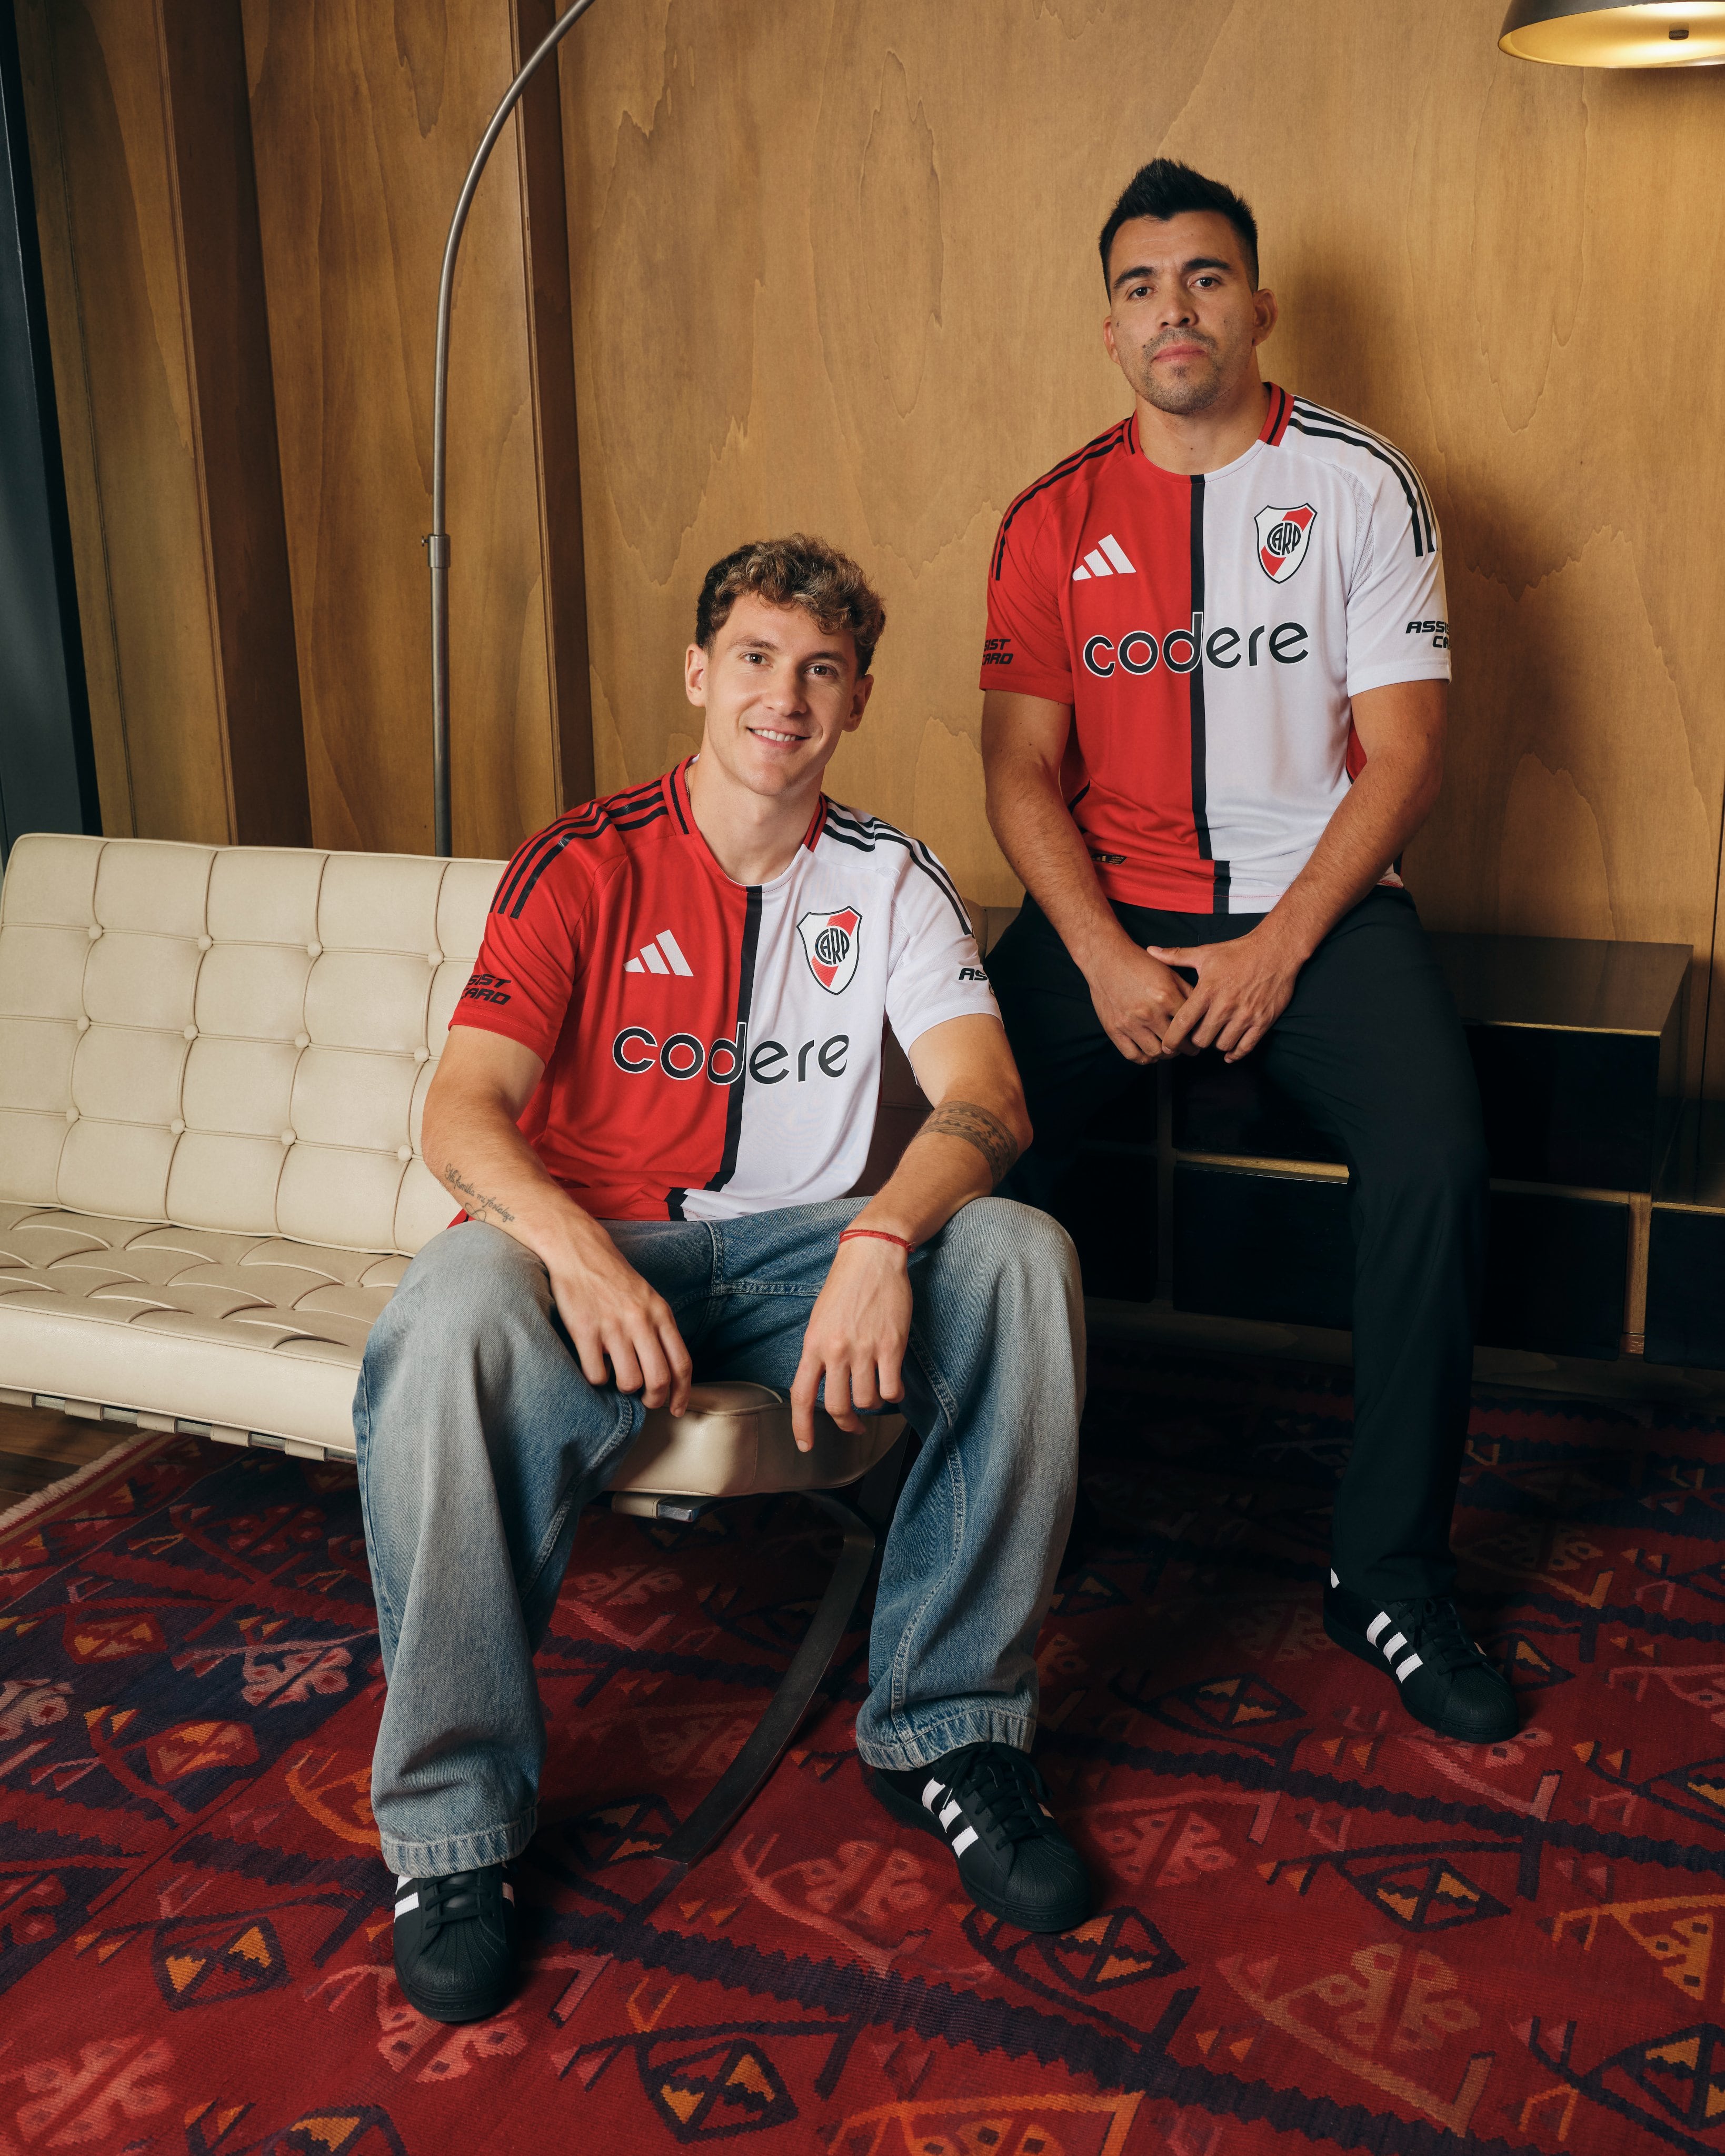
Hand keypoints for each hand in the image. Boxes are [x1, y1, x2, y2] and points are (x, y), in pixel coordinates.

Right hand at [547, 1225, 691, 1413]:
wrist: (580, 1251)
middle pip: (659, 1379)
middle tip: (646, 1401)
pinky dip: (597, 1379)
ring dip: (623, 1389)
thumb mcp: (649, 1299)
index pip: (682, 1363)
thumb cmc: (615, 1279)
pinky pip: (597, 1374)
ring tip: (617, 1377)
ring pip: (628, 1381)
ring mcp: (612, 1326)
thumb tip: (668, 1372)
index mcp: (660, 1313)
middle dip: (654, 1399)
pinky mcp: (584, 1330)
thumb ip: (660, 1330)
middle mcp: (640, 1321)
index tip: (678, 1409)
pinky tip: (595, 1365)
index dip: (683, 1393)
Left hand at [790, 1237, 911, 1450]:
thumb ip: (819, 1352)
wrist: (872, 1257)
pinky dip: (895, 1395)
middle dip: (847, 1424)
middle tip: (854, 1426)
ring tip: (877, 1394)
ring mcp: (865, 1349)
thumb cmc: (846, 1285)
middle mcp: (836, 1350)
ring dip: (873, 1405)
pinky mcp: (892, 1345)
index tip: (806, 1444)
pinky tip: (894, 1386)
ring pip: (867, 1401)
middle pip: (838, 1406)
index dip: (802, 1426)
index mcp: (813, 1344)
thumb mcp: (820, 1319)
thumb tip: (824, 1382)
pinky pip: (892, 1389)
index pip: (801, 1395)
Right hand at [1083, 939, 1192, 1062]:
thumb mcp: (1169, 972)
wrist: (1106, 959)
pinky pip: (1133, 1055)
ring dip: (1167, 1055)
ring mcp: (1130, 1023)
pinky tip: (1151, 1053)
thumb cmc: (1139, 963)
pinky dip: (1145, 1059)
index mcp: (1166, 996)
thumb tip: (1203, 1011)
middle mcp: (1149, 1013)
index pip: (1190, 1025)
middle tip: (1189, 1048)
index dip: (1198, 1033)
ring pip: (1156, 1053)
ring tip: (1170, 1050)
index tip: (1199, 1037)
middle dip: (1187, 1049)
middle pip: (1176, 1043)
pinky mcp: (1114, 1030)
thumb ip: (1187, 992)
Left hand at [1149, 924, 1304, 1060]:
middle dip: (1196, 1040)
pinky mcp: (1262, 1021)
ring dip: (1216, 1043)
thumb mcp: (1205, 952)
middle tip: (1196, 1035)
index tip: (1167, 1046)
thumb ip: (1176, 956)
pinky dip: (1235, 1053)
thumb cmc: (1238, 951)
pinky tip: (1229, 1051)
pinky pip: (1245, 1048)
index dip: (1172, 1039)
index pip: (1183, 1023)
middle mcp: (1225, 1006)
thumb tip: (1151, 951)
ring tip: (1215, 1034)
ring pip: (1222, 1045)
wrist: (1275, 950)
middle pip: (1201, 1040)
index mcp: (1207, 990)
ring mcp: (1245, 1015)